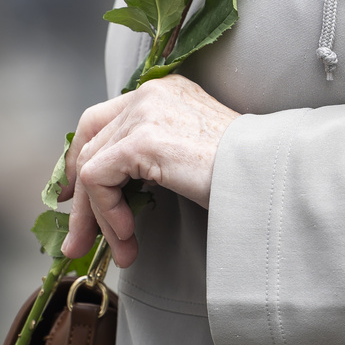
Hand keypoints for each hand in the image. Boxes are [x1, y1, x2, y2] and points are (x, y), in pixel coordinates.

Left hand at [59, 75, 239, 267]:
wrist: (271, 176)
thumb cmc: (242, 174)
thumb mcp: (188, 154)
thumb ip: (150, 156)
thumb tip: (108, 189)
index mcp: (162, 92)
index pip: (100, 119)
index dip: (78, 160)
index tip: (72, 197)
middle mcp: (149, 94)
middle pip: (89, 142)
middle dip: (80, 200)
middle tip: (78, 241)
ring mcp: (144, 113)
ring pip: (90, 167)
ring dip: (98, 218)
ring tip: (120, 252)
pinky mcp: (142, 140)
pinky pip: (98, 180)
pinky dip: (106, 213)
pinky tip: (128, 236)